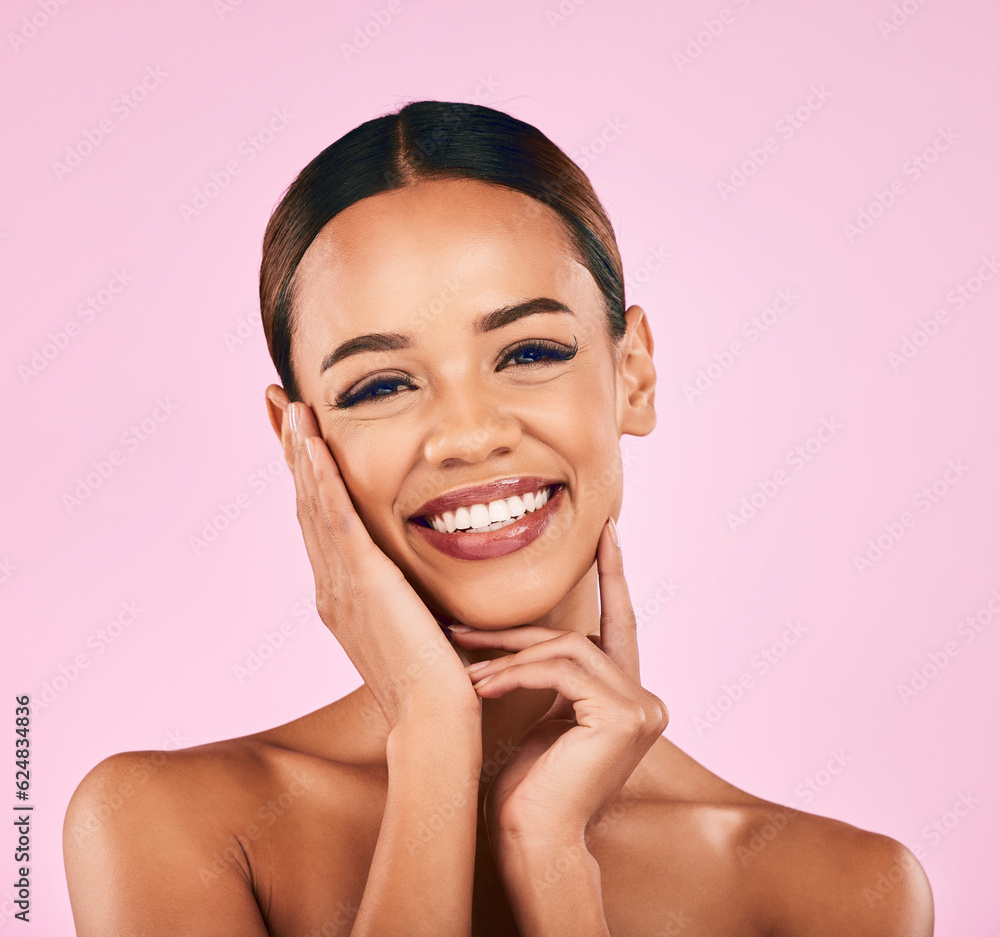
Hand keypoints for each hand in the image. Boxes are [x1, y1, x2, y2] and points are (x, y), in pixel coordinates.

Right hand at [283, 399, 480, 728]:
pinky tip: (312, 443)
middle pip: (304, 502)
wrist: (435, 721)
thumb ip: (404, 593)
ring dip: (300, 450)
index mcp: (343, 592)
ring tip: (290, 404)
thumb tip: (415, 574)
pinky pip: (336, 520)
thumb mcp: (413, 623)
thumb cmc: (437, 680)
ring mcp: (341, 584)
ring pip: (312, 504)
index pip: (319, 518)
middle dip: (291, 448)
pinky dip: (320, 479)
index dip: (305, 472)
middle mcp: (331, 584)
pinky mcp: (364, 582)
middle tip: (277, 401)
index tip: (298, 431)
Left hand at [448, 518, 667, 842]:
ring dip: (508, 658)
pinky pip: (561, 668)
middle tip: (462, 631)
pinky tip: (482, 687)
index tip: (607, 530)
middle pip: (579, 638)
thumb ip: (552, 674)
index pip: (618, 624)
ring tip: (467, 674)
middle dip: (517, 635)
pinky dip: (516, 673)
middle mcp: (646, 699)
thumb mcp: (542, 714)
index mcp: (628, 697)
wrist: (534, 841)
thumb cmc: (531, 787)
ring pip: (567, 648)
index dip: (613, 574)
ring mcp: (643, 706)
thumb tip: (522, 636)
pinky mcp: (624, 714)